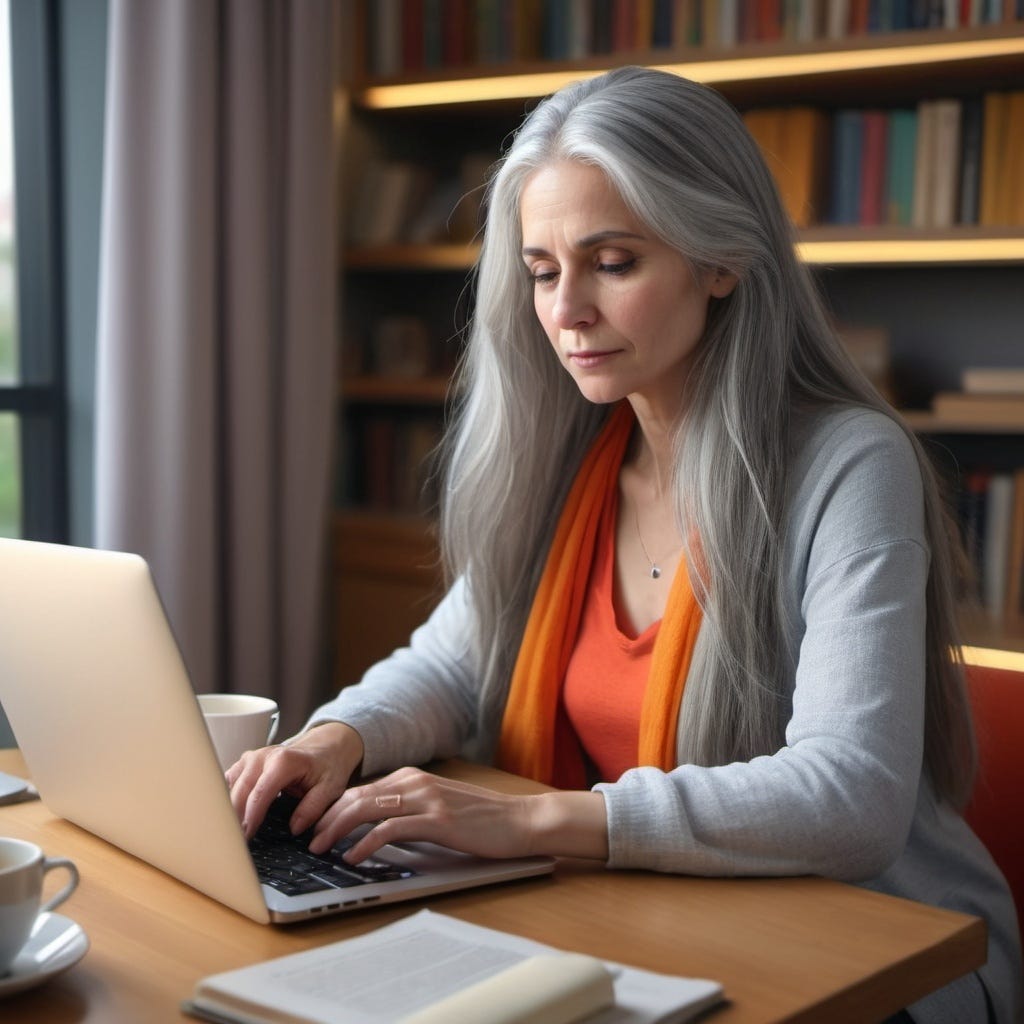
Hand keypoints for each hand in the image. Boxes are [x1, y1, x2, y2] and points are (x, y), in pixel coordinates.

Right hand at [226, 721, 364, 840]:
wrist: (326, 746)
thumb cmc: (328, 766)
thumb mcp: (330, 788)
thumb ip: (314, 807)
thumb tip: (294, 828)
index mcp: (284, 761)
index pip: (259, 793)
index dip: (251, 818)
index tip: (246, 838)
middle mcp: (263, 756)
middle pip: (240, 791)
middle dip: (234, 818)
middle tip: (233, 845)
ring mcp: (252, 758)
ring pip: (230, 787)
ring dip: (228, 810)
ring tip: (229, 835)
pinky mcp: (246, 763)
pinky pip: (230, 782)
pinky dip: (228, 799)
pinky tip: (230, 818)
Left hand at [308, 766, 609, 863]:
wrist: (519, 821)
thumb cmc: (480, 820)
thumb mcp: (437, 809)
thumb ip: (406, 812)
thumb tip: (368, 831)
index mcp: (412, 777)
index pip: (359, 790)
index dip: (331, 808)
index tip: (312, 826)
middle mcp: (415, 781)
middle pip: (355, 796)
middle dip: (325, 818)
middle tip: (306, 839)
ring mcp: (426, 798)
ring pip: (366, 809)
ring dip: (337, 830)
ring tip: (320, 848)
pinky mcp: (437, 819)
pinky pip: (390, 829)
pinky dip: (365, 843)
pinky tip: (353, 857)